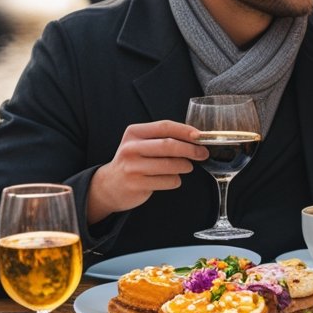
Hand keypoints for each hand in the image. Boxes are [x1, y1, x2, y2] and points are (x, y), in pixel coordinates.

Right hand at [87, 120, 207, 223]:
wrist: (110, 185)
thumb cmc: (133, 162)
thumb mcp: (141, 143)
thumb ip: (162, 138)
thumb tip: (195, 138)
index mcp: (134, 133)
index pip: (164, 127)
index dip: (185, 131)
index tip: (200, 136)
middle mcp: (131, 148)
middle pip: (168, 145)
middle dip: (191, 149)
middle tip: (202, 153)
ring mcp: (132, 167)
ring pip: (170, 165)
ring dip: (185, 166)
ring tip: (186, 167)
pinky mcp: (137, 184)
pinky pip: (167, 181)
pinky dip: (175, 180)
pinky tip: (170, 179)